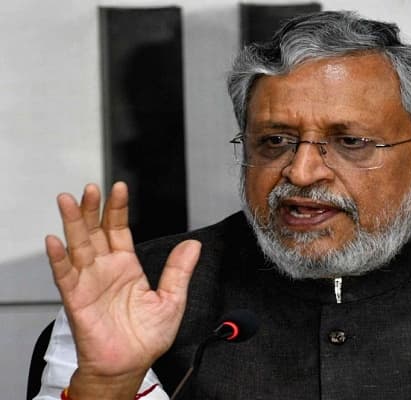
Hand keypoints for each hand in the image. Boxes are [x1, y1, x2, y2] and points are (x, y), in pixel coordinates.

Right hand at [45, 182, 199, 397]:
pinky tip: (55, 240)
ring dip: (72, 223)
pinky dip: (58, 258)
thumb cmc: (146, 337)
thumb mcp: (172, 299)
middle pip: (95, 231)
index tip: (120, 188)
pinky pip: (64, 275)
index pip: (119, 229)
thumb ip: (179, 271)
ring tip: (68, 200)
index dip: (118, 208)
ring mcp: (89, 282)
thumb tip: (193, 245)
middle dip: (92, 208)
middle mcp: (105, 269)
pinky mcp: (76, 299)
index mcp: (127, 266)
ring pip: (78, 245)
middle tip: (91, 188)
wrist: (130, 365)